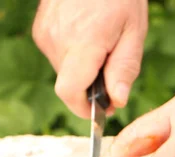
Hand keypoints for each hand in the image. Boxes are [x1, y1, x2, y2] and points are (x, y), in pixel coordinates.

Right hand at [32, 0, 147, 117]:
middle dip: (91, 85)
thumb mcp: (134, 31)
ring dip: (83, 68)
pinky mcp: (40, 28)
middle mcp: (57, 40)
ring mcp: (45, 33)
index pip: (69, 92)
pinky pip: (57, 54)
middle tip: (112, 62)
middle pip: (70, 84)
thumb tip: (117, 101)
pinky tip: (87, 33)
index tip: (100, 109)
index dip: (83, 108)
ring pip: (64, 70)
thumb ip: (124, 69)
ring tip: (101, 40)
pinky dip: (73, 54)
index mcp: (82, 44)